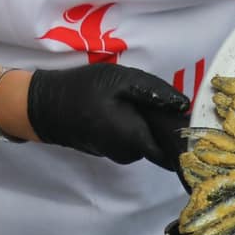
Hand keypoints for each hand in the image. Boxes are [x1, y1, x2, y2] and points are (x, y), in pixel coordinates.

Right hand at [26, 64, 191, 169]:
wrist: (45, 107)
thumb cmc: (82, 90)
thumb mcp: (121, 80)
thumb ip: (154, 92)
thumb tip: (184, 104)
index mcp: (134, 138)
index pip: (173, 150)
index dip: (184, 135)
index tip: (190, 117)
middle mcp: (128, 154)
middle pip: (161, 143)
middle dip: (163, 123)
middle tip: (157, 98)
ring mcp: (118, 155)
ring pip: (146, 140)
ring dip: (148, 124)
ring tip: (137, 101)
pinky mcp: (110, 150)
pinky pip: (132, 140)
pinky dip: (134, 126)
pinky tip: (125, 109)